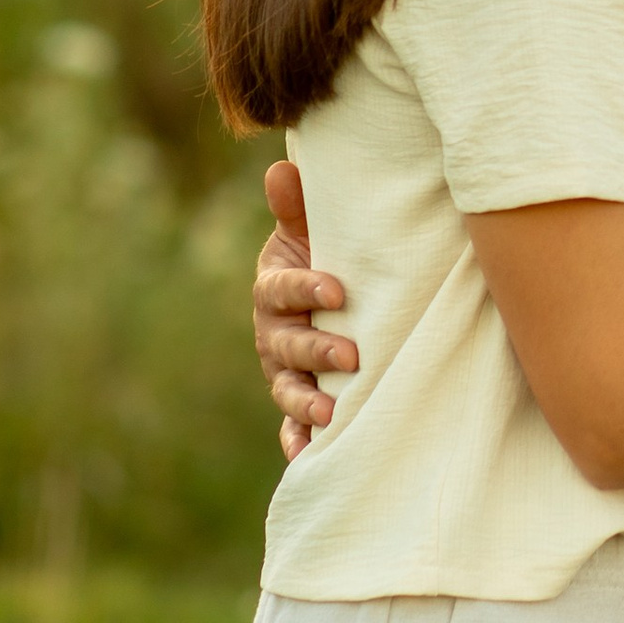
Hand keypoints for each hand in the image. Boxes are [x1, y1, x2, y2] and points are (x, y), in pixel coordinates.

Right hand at [253, 160, 355, 462]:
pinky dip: (297, 441)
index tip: (337, 290)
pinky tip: (308, 455)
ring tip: (331, 412)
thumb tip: (282, 168)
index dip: (304, 288)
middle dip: (316, 351)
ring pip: (287, 389)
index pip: (282, 288)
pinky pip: (291, 426)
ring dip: (305, 402)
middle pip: (287, 345)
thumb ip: (298, 207)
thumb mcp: (311, 232)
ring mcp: (283, 371)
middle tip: (350, 355)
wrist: (331, 300)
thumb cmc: (324, 259)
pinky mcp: (298, 401)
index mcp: (274, 289)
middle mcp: (273, 333)